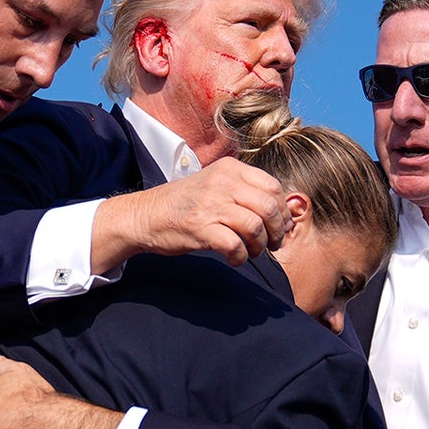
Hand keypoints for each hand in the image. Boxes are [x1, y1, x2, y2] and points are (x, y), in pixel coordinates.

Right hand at [92, 157, 290, 271]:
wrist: (145, 215)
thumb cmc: (184, 204)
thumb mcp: (214, 184)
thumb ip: (244, 192)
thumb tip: (282, 215)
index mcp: (229, 169)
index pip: (273, 187)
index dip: (283, 211)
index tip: (280, 226)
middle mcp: (222, 182)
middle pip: (269, 207)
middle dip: (276, 231)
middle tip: (272, 244)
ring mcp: (211, 204)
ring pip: (255, 226)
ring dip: (259, 246)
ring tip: (252, 252)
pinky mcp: (200, 227)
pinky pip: (235, 245)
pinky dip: (240, 257)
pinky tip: (235, 259)